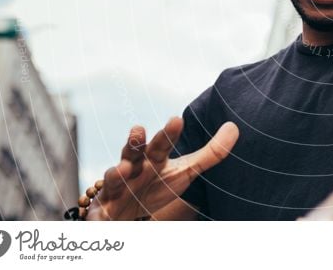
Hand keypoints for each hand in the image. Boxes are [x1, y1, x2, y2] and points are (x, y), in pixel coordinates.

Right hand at [87, 117, 238, 219]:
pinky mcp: (103, 209)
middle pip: (133, 153)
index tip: (177, 120)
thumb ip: (210, 153)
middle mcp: (133, 169)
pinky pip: (98, 211)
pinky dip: (98, 213)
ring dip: (116, 173)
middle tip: (138, 130)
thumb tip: (234, 127)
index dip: (169, 133)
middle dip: (134, 143)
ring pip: (113, 178)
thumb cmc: (158, 186)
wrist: (126, 212)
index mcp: (154, 159)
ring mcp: (116, 188)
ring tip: (123, 168)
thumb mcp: (185, 172)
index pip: (162, 143)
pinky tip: (101, 213)